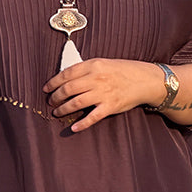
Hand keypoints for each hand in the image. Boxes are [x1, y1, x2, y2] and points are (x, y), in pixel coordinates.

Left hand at [43, 59, 166, 131]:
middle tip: (51, 102)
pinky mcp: (110, 106)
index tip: (46, 89)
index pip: (66, 74)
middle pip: (68, 89)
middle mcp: (96, 78)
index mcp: (93, 65)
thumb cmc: (123, 71)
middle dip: (55, 97)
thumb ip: (86, 69)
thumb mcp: (103, 63)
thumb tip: (66, 78)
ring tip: (57, 112)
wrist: (144, 80)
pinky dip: (81, 124)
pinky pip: (92, 117)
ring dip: (63, 109)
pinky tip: (73, 128)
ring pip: (76, 103)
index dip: (53, 82)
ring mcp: (103, 93)